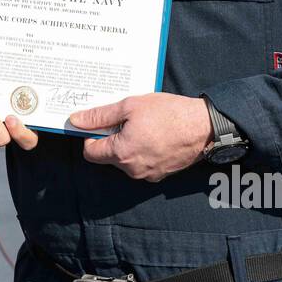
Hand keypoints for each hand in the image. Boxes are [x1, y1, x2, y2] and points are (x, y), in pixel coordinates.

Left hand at [71, 93, 211, 181]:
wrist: (204, 127)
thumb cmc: (169, 113)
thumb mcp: (130, 106)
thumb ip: (100, 116)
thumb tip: (76, 121)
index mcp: (121, 153)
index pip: (90, 152)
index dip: (91, 136)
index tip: (100, 124)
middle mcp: (132, 169)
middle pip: (108, 157)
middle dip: (112, 139)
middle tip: (127, 120)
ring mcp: (147, 175)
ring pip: (126, 160)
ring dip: (128, 145)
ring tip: (144, 126)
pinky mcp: (160, 175)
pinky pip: (142, 164)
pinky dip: (143, 152)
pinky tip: (155, 136)